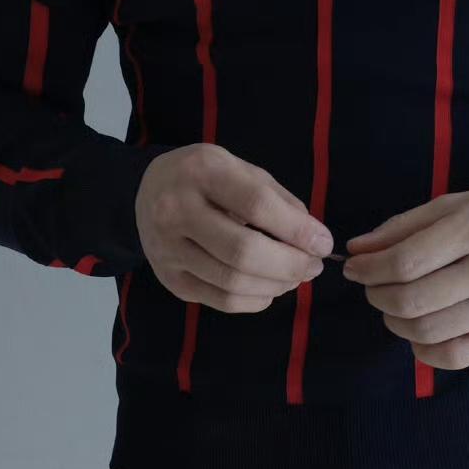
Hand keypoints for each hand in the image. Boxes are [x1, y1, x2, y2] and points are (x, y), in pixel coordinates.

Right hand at [135, 144, 331, 311]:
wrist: (145, 190)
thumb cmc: (205, 177)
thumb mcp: (240, 169)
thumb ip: (278, 199)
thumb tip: (313, 239)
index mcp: (202, 171)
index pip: (256, 205)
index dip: (296, 230)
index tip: (323, 244)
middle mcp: (177, 210)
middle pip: (242, 252)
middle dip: (289, 265)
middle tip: (313, 267)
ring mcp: (168, 249)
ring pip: (232, 282)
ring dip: (275, 286)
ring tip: (295, 277)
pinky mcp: (169, 279)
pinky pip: (219, 300)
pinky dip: (254, 300)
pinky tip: (269, 289)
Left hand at [340, 184, 468, 368]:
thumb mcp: (456, 202)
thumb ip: (404, 226)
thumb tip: (357, 251)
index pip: (405, 262)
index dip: (368, 269)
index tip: (354, 267)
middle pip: (411, 300)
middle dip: (377, 295)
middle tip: (372, 286)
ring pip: (427, 332)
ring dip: (395, 322)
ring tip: (394, 305)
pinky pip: (455, 357)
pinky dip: (423, 351)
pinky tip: (419, 333)